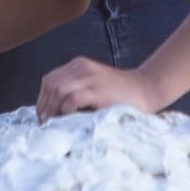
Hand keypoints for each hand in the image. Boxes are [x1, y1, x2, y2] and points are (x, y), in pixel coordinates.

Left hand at [36, 57, 161, 121]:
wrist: (147, 89)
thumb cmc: (121, 94)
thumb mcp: (95, 84)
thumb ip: (77, 90)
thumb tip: (55, 111)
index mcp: (79, 65)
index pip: (50, 80)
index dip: (42, 98)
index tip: (42, 115)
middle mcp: (81, 68)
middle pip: (50, 85)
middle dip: (43, 106)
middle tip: (44, 124)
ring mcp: (89, 78)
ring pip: (58, 90)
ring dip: (51, 109)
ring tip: (52, 124)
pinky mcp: (97, 91)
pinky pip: (72, 99)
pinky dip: (65, 110)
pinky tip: (67, 121)